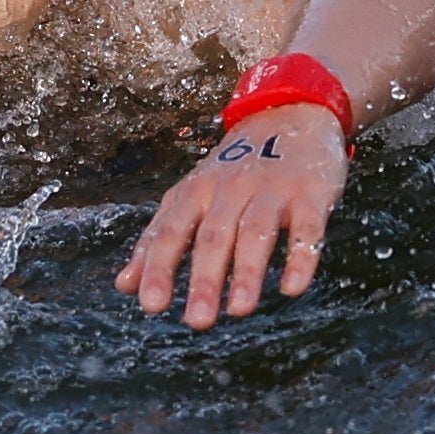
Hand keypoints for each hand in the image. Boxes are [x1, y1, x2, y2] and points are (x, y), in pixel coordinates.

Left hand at [115, 103, 348, 329]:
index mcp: (195, 192)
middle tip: (197, 321)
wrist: (290, 112)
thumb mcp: (191, 196)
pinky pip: (306, 228)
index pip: (171, 232)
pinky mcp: (310, 193)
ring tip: (239, 311)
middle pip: (213, 236)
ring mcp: (271, 189)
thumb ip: (159, 240)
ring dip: (247, 272)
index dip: (159, 268)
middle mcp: (229, 189)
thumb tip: (124, 286)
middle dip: (203, 280)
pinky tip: (292, 288)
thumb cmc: (233, 169)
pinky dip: (300, 258)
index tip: (150, 305)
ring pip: (255, 231)